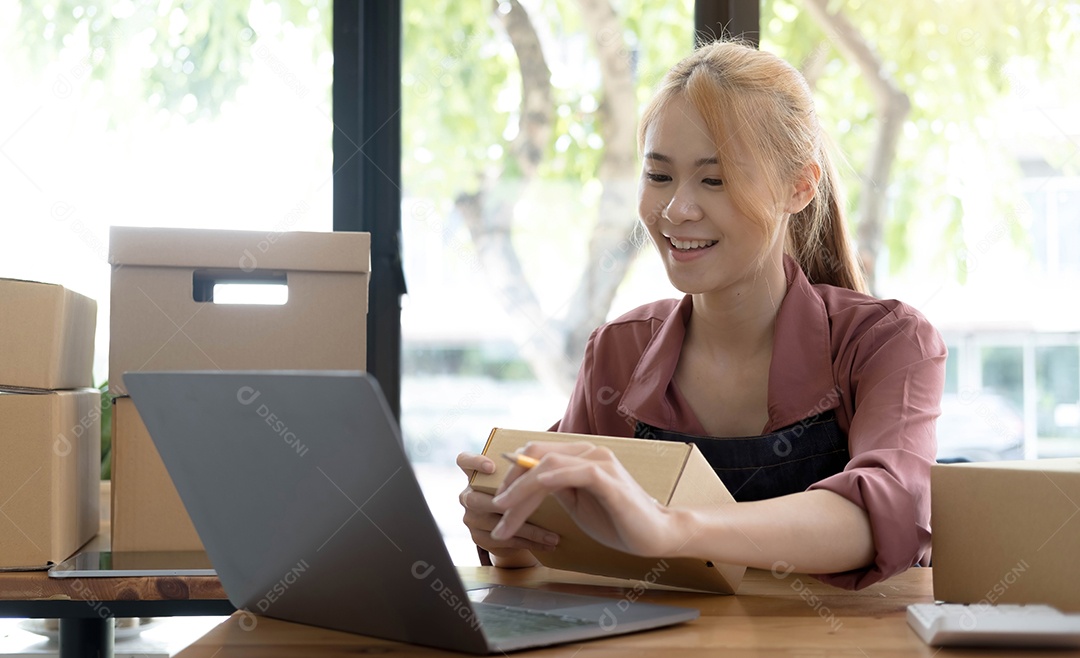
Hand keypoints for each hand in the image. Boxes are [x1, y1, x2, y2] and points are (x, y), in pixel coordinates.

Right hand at [456, 451, 558, 566]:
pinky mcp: (479, 538)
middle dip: (506, 504)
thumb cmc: (520, 493)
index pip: (464, 461)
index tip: (492, 467)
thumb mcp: (519, 479)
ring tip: (554, 535)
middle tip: (533, 505)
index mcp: (475, 474)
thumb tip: (547, 462)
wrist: (513, 526)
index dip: (474, 462)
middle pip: (476, 498)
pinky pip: (505, 540)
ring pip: (496, 523)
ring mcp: (471, 518)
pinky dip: (530, 542)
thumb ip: (524, 470)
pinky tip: (549, 544)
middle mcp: (468, 495)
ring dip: (529, 530)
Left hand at [489, 442, 681, 556]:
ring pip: (548, 467)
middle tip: (496, 511)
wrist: (657, 534)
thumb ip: (556, 488)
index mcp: (581, 456)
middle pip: (537, 457)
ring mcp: (600, 464)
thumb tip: (525, 484)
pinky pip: (574, 474)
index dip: (512, 473)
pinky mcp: (609, 481)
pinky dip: (549, 481)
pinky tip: (534, 491)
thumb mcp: (578, 502)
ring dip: (521, 490)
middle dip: (511, 485)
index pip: (537, 454)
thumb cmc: (618, 520)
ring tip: (504, 513)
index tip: (498, 500)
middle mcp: (589, 452)